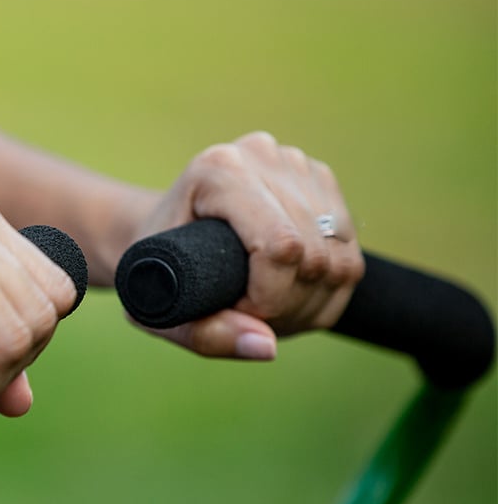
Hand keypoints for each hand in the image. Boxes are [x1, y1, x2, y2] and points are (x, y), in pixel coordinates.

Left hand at [133, 132, 364, 359]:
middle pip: (314, 257)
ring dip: (310, 304)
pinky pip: (350, 256)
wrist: (162, 231)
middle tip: (246, 316)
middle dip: (288, 307)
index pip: (280, 246)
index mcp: (218, 170)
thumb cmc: (153, 269)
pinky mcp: (321, 182)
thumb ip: (208, 334)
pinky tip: (289, 294)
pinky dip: (326, 292)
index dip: (270, 298)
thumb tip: (268, 348)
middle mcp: (263, 155)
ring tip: (264, 308)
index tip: (237, 311)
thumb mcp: (161, 306)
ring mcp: (297, 165)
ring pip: (340, 261)